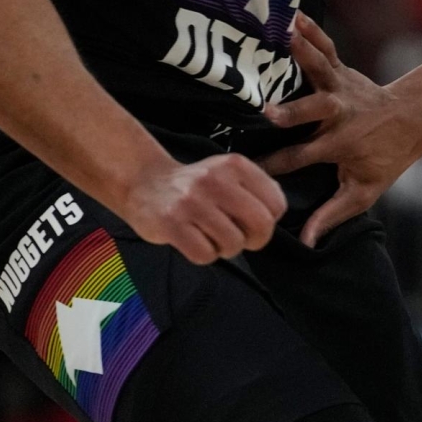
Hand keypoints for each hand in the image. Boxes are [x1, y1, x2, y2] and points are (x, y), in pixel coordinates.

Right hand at [119, 152, 284, 264]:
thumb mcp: (230, 174)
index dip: (270, 221)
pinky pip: (205, 254)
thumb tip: (275, 215)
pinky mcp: (170, 223)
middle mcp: (215, 180)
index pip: (277, 204)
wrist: (145, 183)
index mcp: (236, 165)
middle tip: (241, 238)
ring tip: (212, 236)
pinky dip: (204, 255)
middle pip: (261, 225)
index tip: (253, 222)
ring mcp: (192, 201)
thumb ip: (257, 190)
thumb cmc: (196, 186)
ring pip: (233, 243)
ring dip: (226, 249)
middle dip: (256, 240)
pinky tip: (195, 241)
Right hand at [258, 14, 421, 246]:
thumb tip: (307, 241)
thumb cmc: (387, 157)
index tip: (246, 172)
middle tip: (268, 113)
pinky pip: (326, 49)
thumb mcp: (365, 190)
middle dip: (293, 114)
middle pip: (313, 113)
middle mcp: (338, 114)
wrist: (414, 118)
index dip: (274, 166)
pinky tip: (294, 15)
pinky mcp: (342, 71)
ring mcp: (340, 89)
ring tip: (282, 36)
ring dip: (302, 55)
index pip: (300, 159)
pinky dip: (312, 32)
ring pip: (320, 71)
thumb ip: (334, 213)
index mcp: (338, 145)